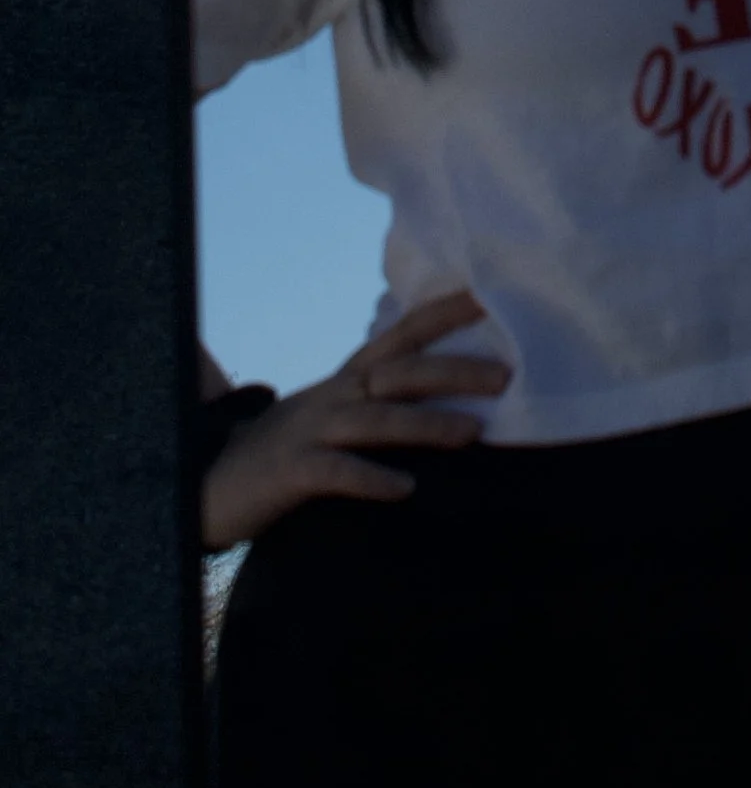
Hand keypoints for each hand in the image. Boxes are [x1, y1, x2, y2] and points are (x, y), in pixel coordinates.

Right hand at [202, 291, 508, 552]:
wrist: (208, 481)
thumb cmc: (286, 448)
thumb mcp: (333, 412)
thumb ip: (378, 398)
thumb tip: (444, 392)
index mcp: (349, 379)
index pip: (403, 335)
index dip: (445, 316)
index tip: (490, 299)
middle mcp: (335, 395)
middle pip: (401, 373)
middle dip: (454, 371)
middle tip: (506, 377)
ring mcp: (311, 431)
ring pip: (376, 420)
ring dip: (426, 425)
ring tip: (472, 433)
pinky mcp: (292, 471)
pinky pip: (336, 472)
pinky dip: (371, 477)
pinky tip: (405, 487)